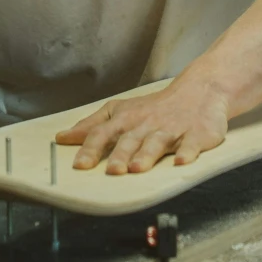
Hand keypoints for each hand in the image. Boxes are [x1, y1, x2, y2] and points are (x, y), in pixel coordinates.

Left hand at [55, 77, 229, 174]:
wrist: (199, 90)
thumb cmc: (155, 107)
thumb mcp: (120, 110)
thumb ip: (92, 125)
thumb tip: (62, 138)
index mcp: (127, 119)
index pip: (104, 133)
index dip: (91, 149)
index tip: (79, 165)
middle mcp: (147, 124)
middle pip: (130, 140)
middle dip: (120, 155)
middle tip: (111, 171)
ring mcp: (172, 129)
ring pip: (157, 142)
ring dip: (147, 155)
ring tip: (137, 168)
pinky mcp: (196, 134)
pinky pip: (191, 144)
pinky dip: (187, 153)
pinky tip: (181, 162)